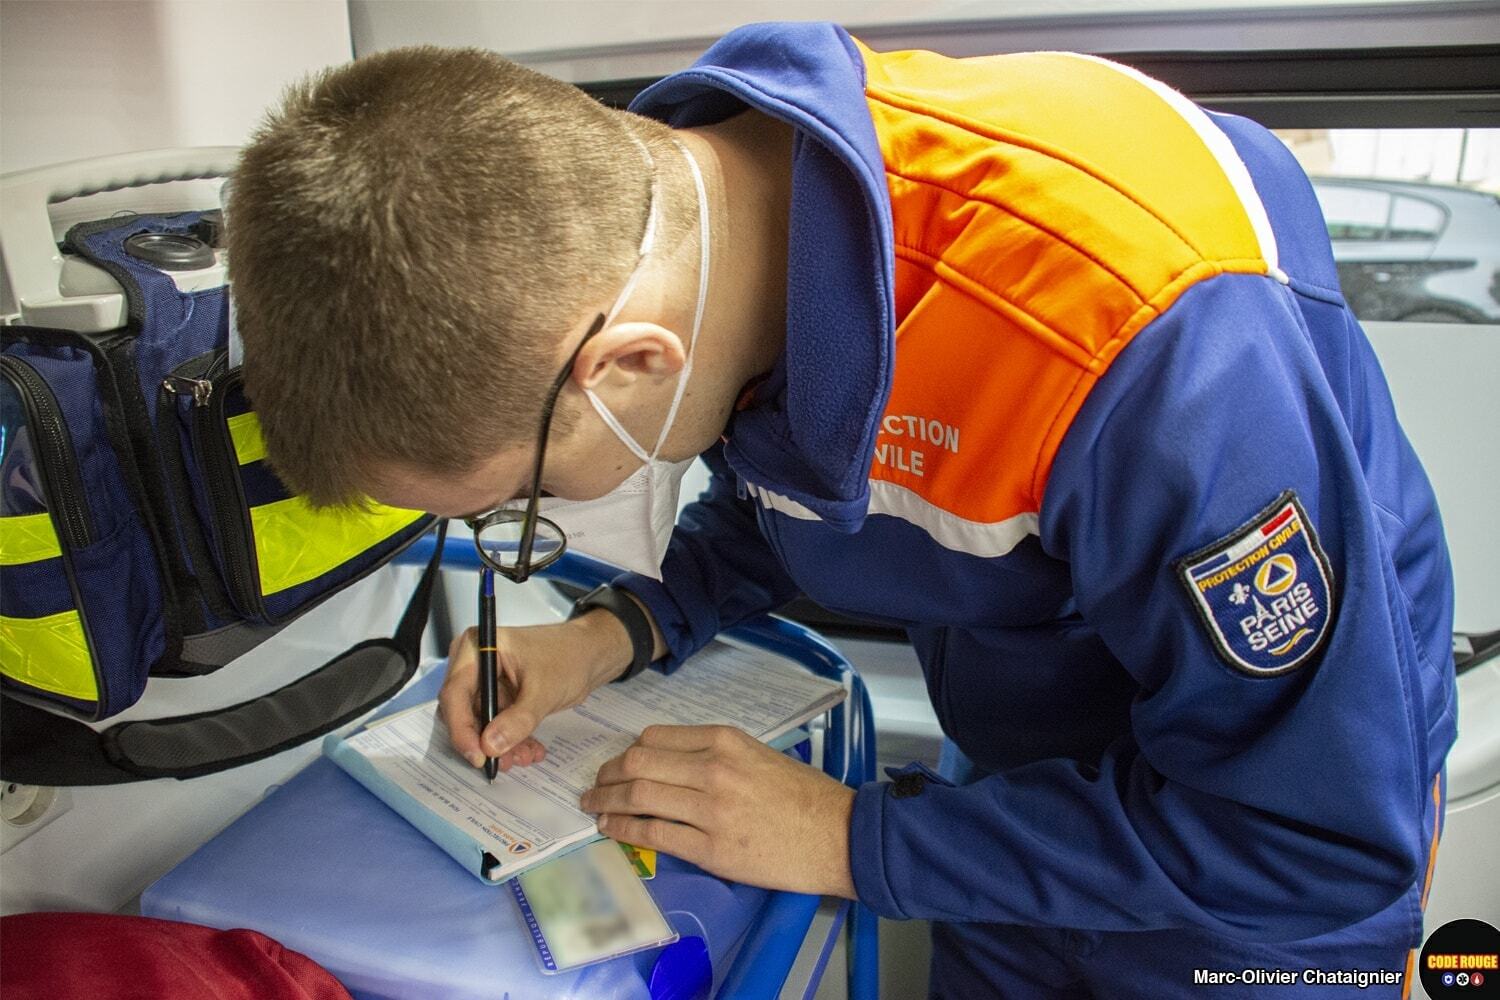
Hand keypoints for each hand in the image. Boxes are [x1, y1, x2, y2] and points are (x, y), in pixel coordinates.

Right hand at [437, 610, 633, 770]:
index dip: (462, 728)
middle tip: (503, 762)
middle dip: (482, 740)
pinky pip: (494, 725)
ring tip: (524, 757)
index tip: (478, 755)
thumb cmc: (568, 656)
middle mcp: (473, 663)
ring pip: (479, 723)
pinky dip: (510, 740)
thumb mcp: (544, 690)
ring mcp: (485, 680)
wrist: (589, 654)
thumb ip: (518, 720)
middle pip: (461, 711)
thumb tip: (490, 746)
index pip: (455, 693)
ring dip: (499, 745)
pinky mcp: (496, 695)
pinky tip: (530, 750)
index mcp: (477, 648)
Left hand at [580, 725, 856, 897]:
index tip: (617, 763)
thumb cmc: (805, 797)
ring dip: (607, 802)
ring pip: (639, 796)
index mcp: (726, 741)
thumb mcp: (761, 755)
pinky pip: (654, 834)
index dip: (627, 751)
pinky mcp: (711, 848)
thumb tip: (672, 764)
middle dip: (607, 774)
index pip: (656, 737)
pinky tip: (612, 829)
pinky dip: (625, 829)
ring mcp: (710, 809)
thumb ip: (717, 755)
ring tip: (593, 807)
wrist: (839, 835)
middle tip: (595, 785)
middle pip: (639, 763)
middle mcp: (714, 768)